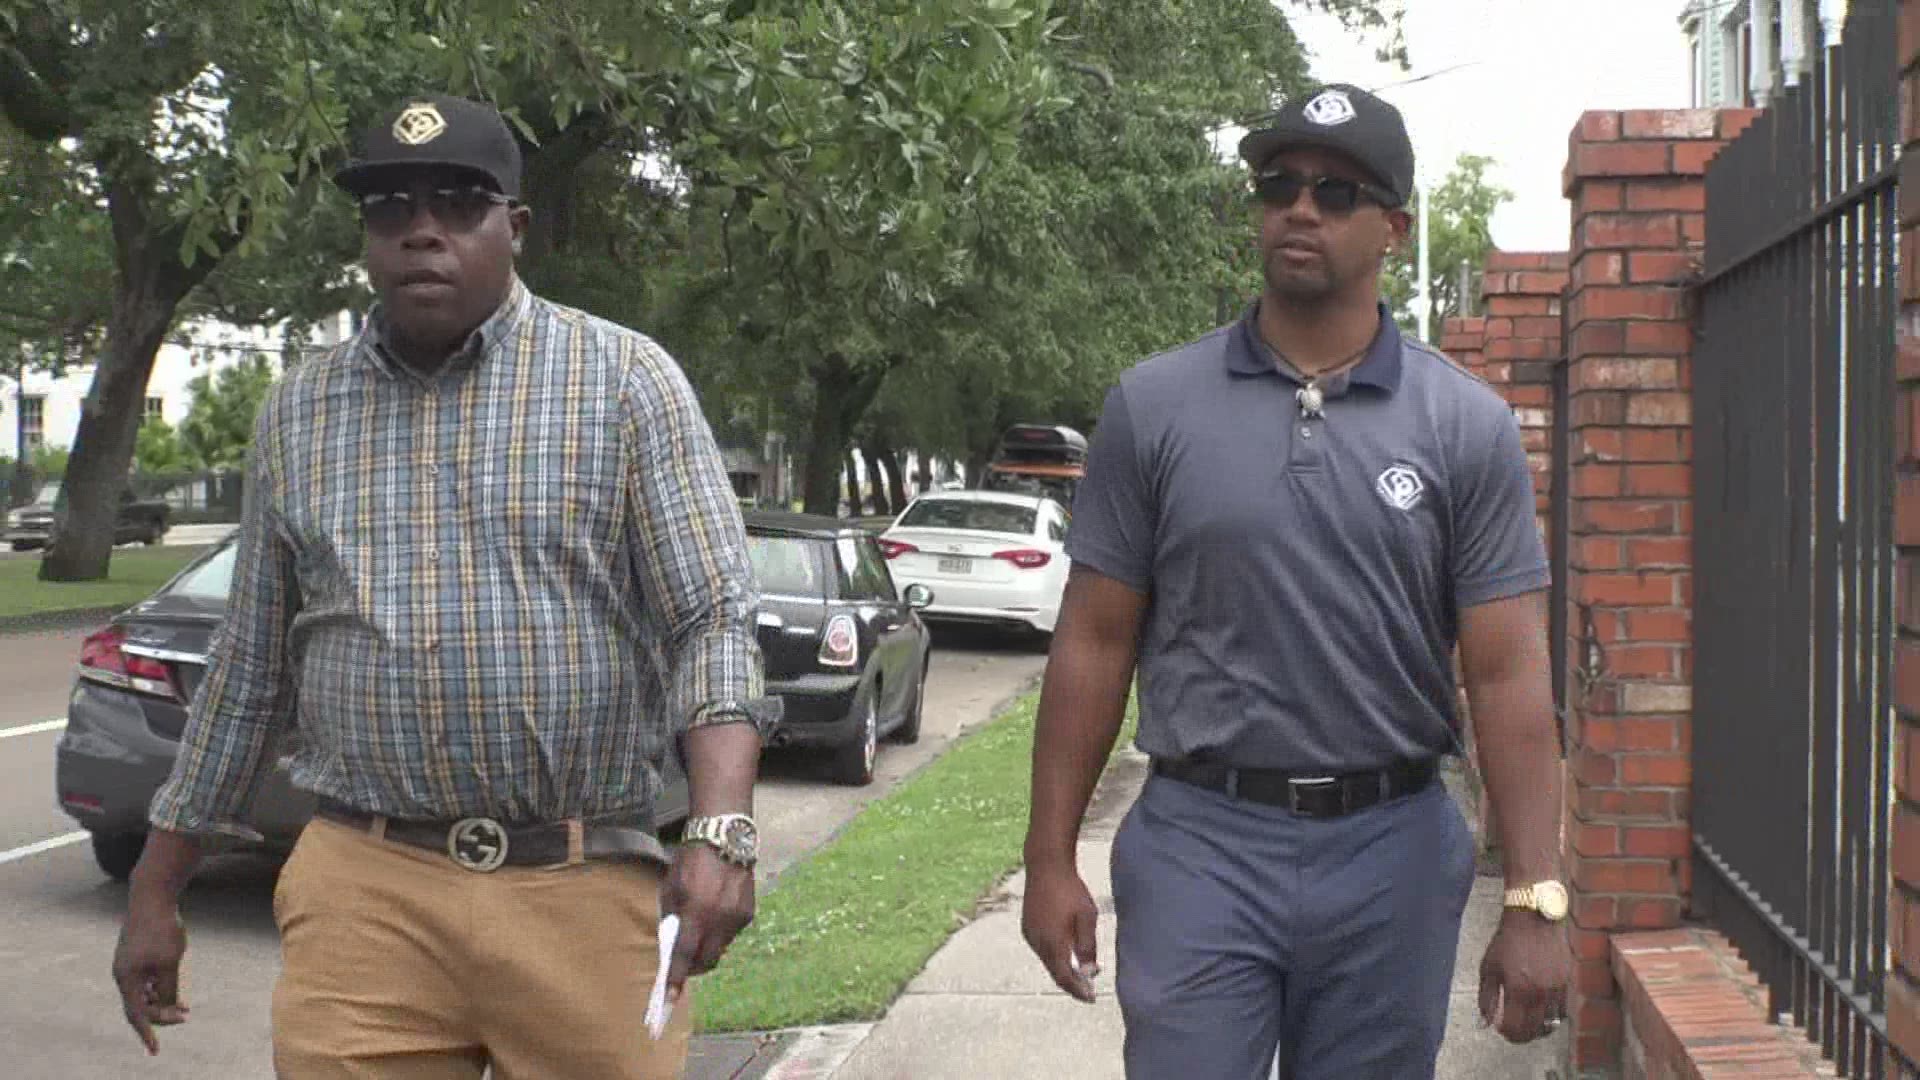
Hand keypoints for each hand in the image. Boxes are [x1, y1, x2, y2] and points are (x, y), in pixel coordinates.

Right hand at [112, 893, 189, 1054]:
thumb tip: (166, 1008)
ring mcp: (127, 964)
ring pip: (143, 993)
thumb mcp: (170, 963)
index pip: (136, 1015)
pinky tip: (173, 990)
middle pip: (140, 1006)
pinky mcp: (135, 954)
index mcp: (127, 979)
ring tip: (184, 1007)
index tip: (156, 1050)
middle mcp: (123, 974)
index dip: (147, 1034)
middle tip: (185, 1016)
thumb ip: (167, 988)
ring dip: (161, 1002)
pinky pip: (145, 980)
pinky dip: (158, 989)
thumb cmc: (161, 930)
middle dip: (161, 1015)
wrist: (152, 897)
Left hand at [660, 840, 754, 1008]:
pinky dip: (719, 931)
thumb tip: (673, 945)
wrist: (724, 837)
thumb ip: (672, 918)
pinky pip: (731, 933)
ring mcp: (738, 917)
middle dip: (695, 966)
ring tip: (699, 930)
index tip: (670, 998)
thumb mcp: (672, 888)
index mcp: (697, 911)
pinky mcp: (749, 912)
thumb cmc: (691, 860)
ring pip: (721, 947)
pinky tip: (714, 914)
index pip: (686, 954)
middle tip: (684, 963)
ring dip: (708, 947)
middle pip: (708, 959)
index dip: (677, 978)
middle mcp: (720, 918)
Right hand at [1021, 864, 1099, 1002]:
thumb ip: (1087, 946)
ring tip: (1080, 975)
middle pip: (1054, 972)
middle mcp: (1037, 942)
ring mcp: (1030, 934)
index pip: (1065, 977)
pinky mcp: (1027, 926)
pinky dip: (1054, 957)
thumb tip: (1090, 972)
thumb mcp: (1087, 917)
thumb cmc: (1070, 890)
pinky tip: (1065, 954)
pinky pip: (1041, 950)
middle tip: (1088, 991)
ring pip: (1047, 961)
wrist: (1045, 866)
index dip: (1078, 991)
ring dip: (1062, 970)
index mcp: (1053, 942)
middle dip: (1071, 984)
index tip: (1091, 998)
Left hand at [1478, 909, 1572, 1042]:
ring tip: (1527, 1022)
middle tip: (1512, 1031)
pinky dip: (1552, 1016)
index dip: (1507, 1034)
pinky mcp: (1568, 984)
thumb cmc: (1507, 942)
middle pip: (1534, 1031)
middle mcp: (1541, 994)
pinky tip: (1541, 1010)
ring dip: (1538, 1028)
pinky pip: (1563, 1011)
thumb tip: (1485, 1023)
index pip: (1516, 1029)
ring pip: (1552, 1024)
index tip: (1501, 1029)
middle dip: (1521, 1035)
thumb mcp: (1488, 968)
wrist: (1534, 919)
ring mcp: (1557, 990)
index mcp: (1518, 991)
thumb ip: (1486, 998)